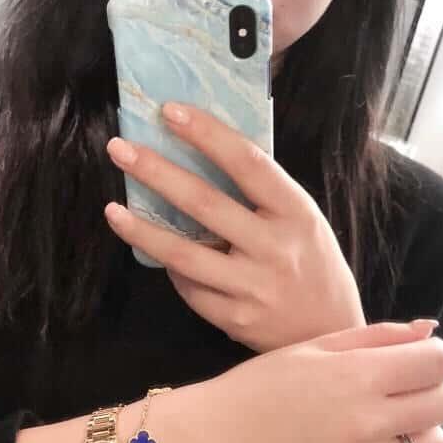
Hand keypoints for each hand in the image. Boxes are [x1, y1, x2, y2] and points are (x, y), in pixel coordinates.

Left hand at [104, 102, 364, 353]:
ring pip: (184, 255)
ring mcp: (253, 287)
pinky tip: (157, 254)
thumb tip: (202, 155)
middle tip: (120, 149)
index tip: (169, 111)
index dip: (207, 134)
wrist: (329, 331)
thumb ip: (263, 195)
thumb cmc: (311, 265)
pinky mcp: (235, 320)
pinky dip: (172, 270)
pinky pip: (190, 289)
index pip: (248, 163)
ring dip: (143, 230)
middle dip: (157, 172)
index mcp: (296, 212)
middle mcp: (274, 248)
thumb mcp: (303, 221)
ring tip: (113, 210)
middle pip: (205, 204)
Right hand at [206, 320, 442, 442]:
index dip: (433, 356)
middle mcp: (367, 418)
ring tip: (394, 423)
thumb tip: (430, 330)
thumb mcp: (317, 346)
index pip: (438, 362)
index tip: (413, 360)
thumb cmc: (264, 383)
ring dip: (424, 430)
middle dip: (435, 389)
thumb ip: (378, 336)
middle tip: (406, 389)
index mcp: (359, 374)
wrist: (220, 434)